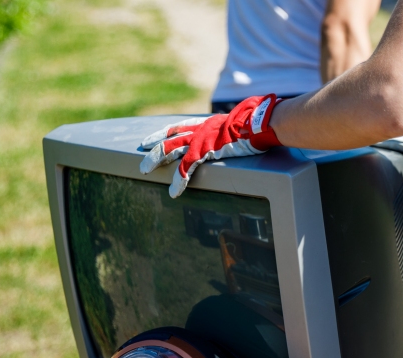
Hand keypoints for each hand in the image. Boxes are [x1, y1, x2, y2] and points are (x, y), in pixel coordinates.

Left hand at [140, 95, 282, 196]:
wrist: (260, 121)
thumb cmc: (257, 123)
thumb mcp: (240, 126)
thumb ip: (232, 133)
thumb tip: (239, 137)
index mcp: (207, 124)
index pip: (180, 127)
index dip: (165, 133)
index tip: (153, 138)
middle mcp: (200, 129)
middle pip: (169, 137)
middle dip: (153, 147)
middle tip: (142, 156)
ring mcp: (201, 139)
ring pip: (170, 149)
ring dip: (155, 160)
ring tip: (144, 171)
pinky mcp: (205, 151)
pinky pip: (187, 168)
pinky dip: (178, 180)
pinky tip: (173, 192)